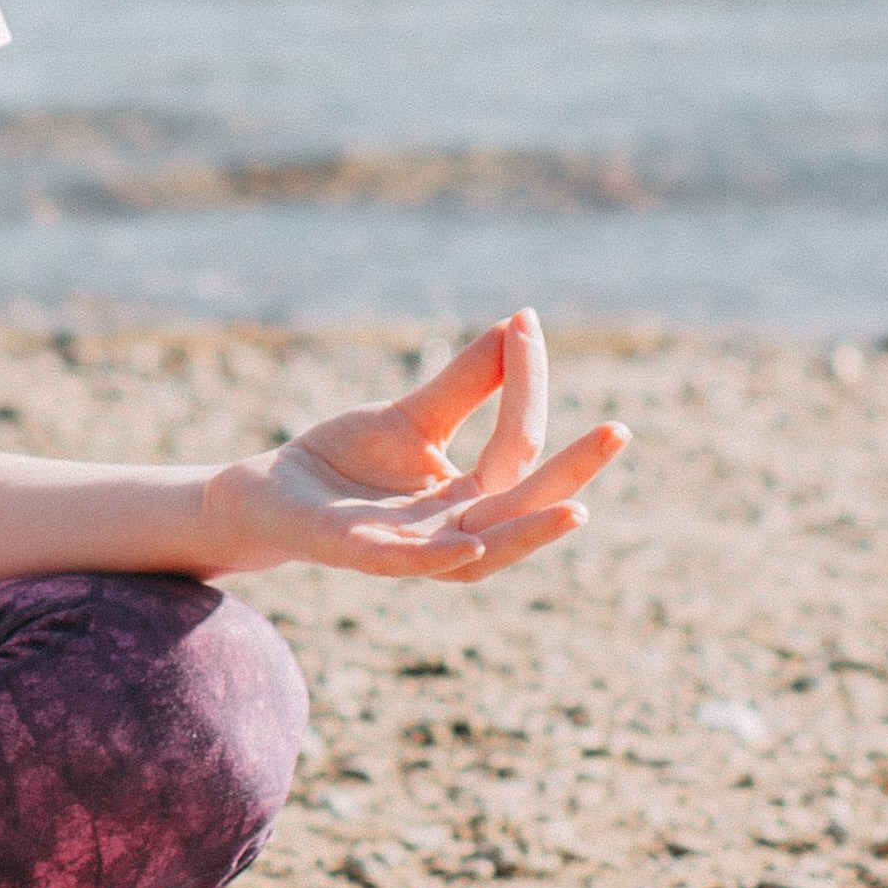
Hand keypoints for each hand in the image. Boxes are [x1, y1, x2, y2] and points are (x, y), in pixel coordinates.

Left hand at [211, 310, 624, 583]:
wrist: (268, 490)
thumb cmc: (346, 459)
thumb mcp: (414, 415)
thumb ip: (468, 382)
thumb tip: (521, 322)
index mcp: (471, 498)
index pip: (516, 446)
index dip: (525, 385)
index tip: (525, 324)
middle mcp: (452, 532)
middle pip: (522, 504)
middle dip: (572, 471)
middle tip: (619, 430)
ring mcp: (408, 550)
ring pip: (482, 552)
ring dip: (528, 533)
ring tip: (576, 508)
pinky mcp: (357, 555)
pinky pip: (404, 566)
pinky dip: (437, 560)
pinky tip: (466, 546)